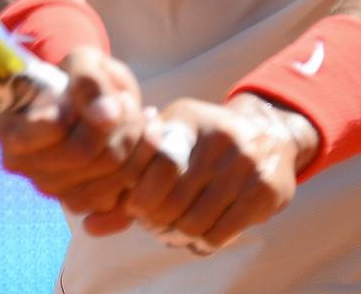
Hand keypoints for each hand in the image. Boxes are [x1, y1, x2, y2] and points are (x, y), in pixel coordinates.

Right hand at [0, 47, 146, 207]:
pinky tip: (141, 142)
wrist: (87, 102)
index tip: (109, 96)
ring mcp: (47, 186)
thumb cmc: (77, 77)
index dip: (88, 112)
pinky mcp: (75, 202)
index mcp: (9, 125)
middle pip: (82, 154)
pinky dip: (139, 167)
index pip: (56, 127)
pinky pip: (118, 195)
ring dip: (134, 143)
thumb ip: (89, 81)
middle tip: (129, 103)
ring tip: (138, 117)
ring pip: (105, 176)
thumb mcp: (82, 61)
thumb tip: (106, 115)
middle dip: (119, 125)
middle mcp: (21, 162)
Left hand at [117, 93, 319, 253]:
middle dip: (156, 223)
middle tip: (154, 227)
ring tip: (174, 233)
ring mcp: (246, 163)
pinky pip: (223, 232)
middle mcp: (219, 137)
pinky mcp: (267, 190)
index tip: (136, 207)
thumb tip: (90, 227)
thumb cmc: (203, 144)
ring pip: (195, 221)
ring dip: (178, 237)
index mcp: (187, 118)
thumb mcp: (170, 141)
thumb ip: (131, 180)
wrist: (270, 133)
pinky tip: (199, 238)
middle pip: (173, 200)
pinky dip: (203, 243)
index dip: (139, 195)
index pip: (156, 163)